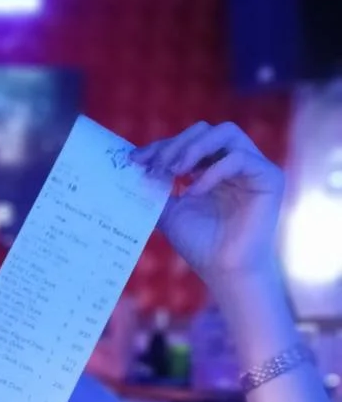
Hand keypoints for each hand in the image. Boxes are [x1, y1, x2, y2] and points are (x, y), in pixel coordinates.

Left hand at [131, 122, 284, 285]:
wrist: (224, 272)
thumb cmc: (200, 244)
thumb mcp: (169, 211)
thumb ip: (157, 186)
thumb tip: (133, 165)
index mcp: (212, 166)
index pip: (187, 141)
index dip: (161, 146)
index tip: (135, 160)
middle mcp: (235, 162)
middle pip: (206, 130)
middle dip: (176, 144)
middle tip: (156, 166)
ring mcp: (254, 167)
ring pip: (226, 132)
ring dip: (194, 148)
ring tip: (174, 171)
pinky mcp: (269, 177)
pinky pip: (239, 158)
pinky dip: (212, 171)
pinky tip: (194, 192)